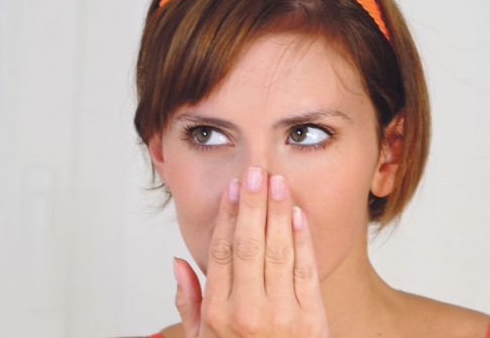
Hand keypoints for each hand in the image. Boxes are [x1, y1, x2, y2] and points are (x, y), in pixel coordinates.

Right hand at [172, 167, 329, 336]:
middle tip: (256, 172)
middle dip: (254, 204)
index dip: (229, 216)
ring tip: (278, 183)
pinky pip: (306, 270)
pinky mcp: (312, 317)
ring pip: (278, 251)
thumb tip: (177, 263)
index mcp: (217, 314)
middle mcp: (247, 311)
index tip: (234, 189)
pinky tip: (298, 215)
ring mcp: (282, 314)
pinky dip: (303, 240)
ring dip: (279, 213)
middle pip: (250, 245)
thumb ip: (187, 303)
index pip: (222, 252)